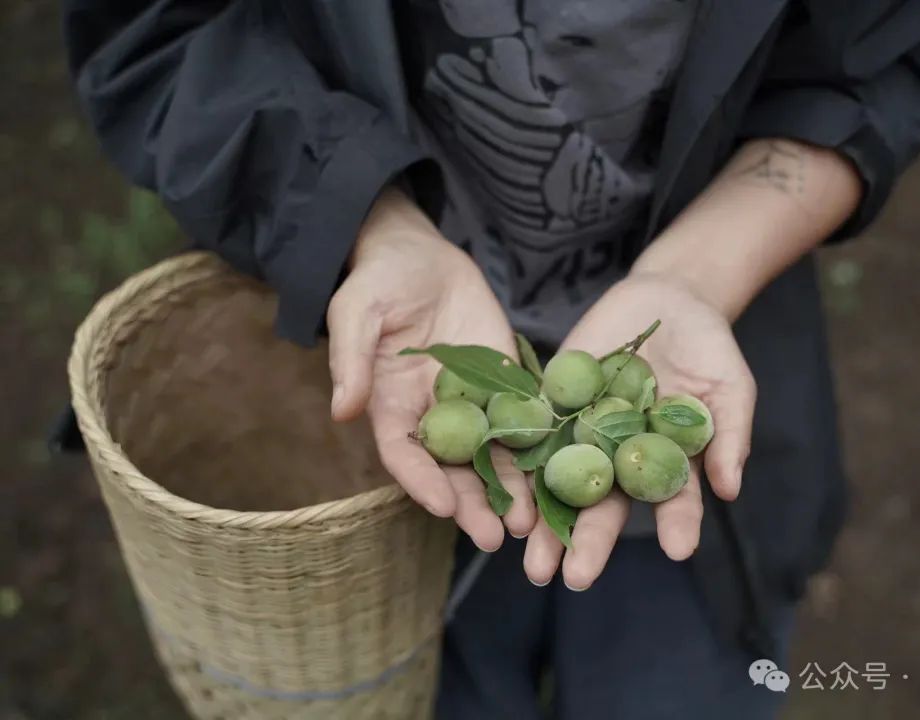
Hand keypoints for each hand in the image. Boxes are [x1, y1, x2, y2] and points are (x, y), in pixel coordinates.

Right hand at [328, 188, 534, 549]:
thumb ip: (352, 360)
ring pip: (493, 455)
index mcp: (392, 406)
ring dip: (510, 489)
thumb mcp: (356, 312)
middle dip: (473, 504)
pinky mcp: (506, 384)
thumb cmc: (378, 282)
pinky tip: (557, 474)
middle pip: (453, 469)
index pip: (405, 455)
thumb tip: (343, 411)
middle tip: (495, 537)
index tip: (442, 506)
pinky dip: (539, 449)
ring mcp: (473, 402)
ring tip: (531, 523)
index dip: (422, 481)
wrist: (420, 256)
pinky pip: (523, 420)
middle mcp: (434, 415)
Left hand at [523, 273, 754, 588]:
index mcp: (664, 461)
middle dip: (588, 542)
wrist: (668, 299)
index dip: (676, 524)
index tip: (679, 550)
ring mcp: (584, 430)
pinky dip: (516, 460)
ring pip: (559, 481)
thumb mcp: (730, 388)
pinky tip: (503, 489)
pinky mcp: (554, 400)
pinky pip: (532, 431)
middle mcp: (619, 455)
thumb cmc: (710, 350)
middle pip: (603, 505)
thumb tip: (730, 490)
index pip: (671, 499)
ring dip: (543, 520)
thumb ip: (728, 435)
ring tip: (529, 557)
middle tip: (574, 579)